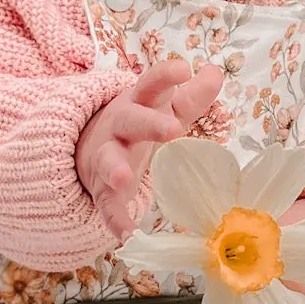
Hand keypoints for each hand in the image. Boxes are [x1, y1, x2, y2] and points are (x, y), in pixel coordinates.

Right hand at [77, 58, 225, 240]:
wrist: (89, 147)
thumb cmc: (139, 123)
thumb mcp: (163, 107)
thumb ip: (191, 95)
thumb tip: (215, 71)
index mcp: (139, 103)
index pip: (150, 84)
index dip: (164, 76)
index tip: (183, 69)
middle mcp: (120, 126)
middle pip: (131, 119)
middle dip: (149, 123)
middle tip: (173, 128)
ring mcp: (108, 156)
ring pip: (108, 159)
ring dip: (115, 168)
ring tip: (123, 180)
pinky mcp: (102, 188)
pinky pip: (107, 205)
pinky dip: (116, 220)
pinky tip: (127, 234)